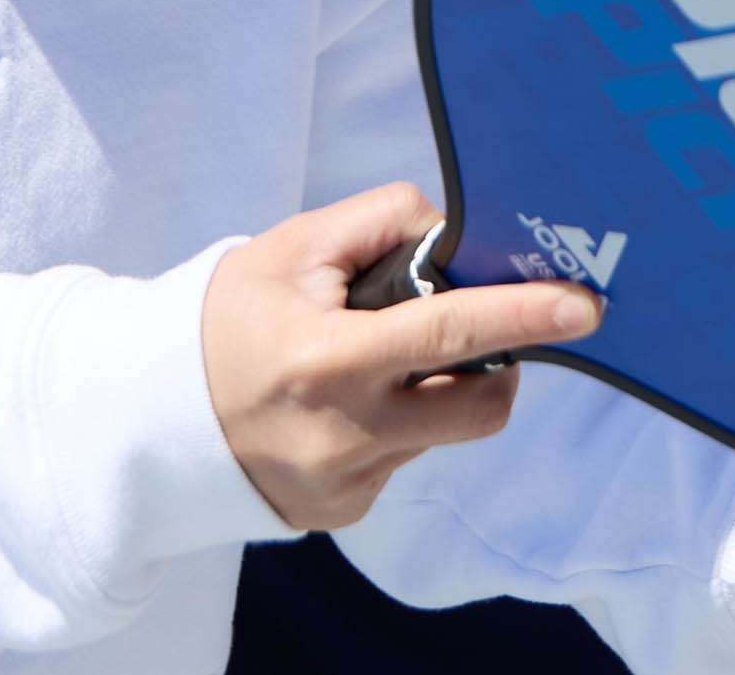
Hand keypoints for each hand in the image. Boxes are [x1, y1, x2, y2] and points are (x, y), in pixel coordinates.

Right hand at [198, 187, 596, 533]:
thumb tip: (453, 233)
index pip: (450, 334)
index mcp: (328, 362)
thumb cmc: (227, 318)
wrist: (150, 417)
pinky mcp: (343, 512)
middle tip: (467, 334)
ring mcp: (347, 483)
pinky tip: (338, 408)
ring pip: (439, 433)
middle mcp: (344, 434)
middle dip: (497, 366)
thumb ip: (379, 223)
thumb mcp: (292, 248)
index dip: (524, 315)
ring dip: (428, 394)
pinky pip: (402, 460)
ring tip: (365, 366)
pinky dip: (391, 426)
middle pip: (478, 407)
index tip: (584, 307)